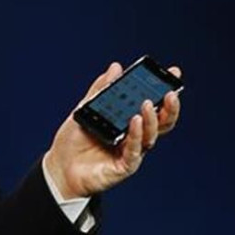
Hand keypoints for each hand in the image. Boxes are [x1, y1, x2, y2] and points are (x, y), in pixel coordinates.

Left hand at [44, 62, 181, 199]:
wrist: (60, 167)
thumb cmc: (75, 140)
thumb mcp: (85, 109)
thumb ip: (101, 90)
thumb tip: (116, 67)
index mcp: (129, 123)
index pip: (154, 106)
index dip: (165, 90)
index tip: (174, 72)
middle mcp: (135, 138)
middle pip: (160, 123)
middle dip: (169, 107)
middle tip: (171, 92)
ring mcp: (131, 152)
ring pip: (149, 136)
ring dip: (151, 119)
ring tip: (148, 103)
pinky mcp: (123, 167)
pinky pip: (133, 151)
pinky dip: (135, 135)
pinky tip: (134, 121)